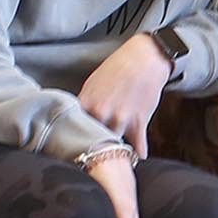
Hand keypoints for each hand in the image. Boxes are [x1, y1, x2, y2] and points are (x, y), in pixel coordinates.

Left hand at [78, 33, 170, 157]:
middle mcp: (101, 114)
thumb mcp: (93, 84)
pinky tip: (137, 157)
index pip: (72, 130)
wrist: (145, 58)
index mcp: (86, 103)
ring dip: (114, 152)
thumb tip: (78, 120)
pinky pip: (138, 145)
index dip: (72, 141)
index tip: (72, 149)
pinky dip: (138, 153)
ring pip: (113, 146)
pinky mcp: (139, 121)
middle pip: (92, 142)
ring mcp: (121, 119)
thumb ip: (84, 105)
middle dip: (92, 150)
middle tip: (92, 158)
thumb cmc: (118, 68)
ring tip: (113, 159)